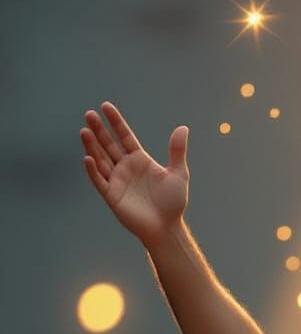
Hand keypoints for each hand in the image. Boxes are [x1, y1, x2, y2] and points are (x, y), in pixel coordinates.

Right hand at [80, 101, 189, 245]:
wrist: (166, 227)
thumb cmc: (173, 202)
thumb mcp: (178, 173)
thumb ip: (177, 151)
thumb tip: (183, 127)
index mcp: (140, 160)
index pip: (124, 136)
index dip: (116, 122)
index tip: (105, 106)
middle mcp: (126, 168)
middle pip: (109, 145)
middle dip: (99, 130)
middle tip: (89, 114)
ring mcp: (117, 181)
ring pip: (101, 159)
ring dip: (92, 146)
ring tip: (85, 130)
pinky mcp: (112, 196)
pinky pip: (100, 180)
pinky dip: (93, 170)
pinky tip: (89, 157)